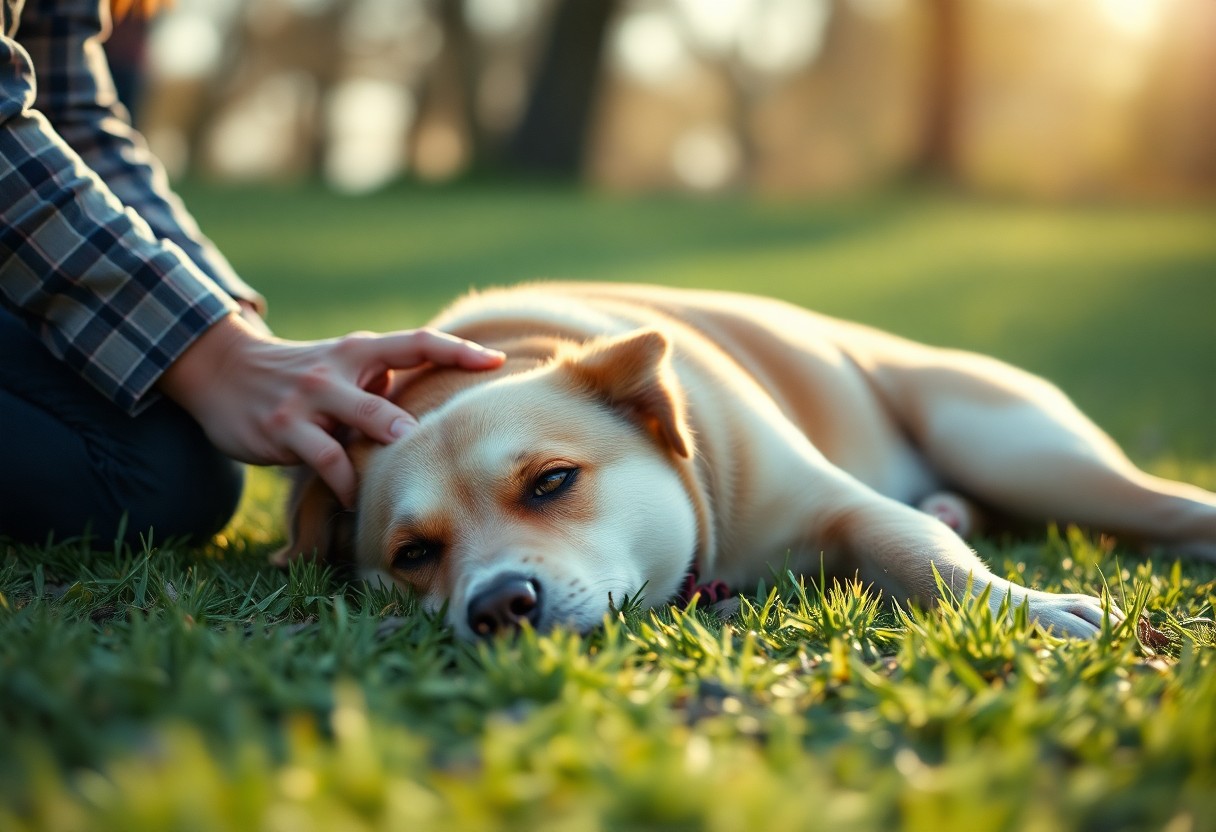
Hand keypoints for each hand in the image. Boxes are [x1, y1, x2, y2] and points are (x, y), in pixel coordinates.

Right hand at [158, 313, 504, 506]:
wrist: (222, 370)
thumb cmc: (300, 375)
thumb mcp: (343, 367)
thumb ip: (383, 381)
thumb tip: (435, 405)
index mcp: (359, 350)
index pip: (416, 343)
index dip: (457, 349)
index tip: (497, 361)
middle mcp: (336, 370)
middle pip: (387, 394)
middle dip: (414, 421)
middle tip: (451, 436)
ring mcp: (308, 399)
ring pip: (356, 424)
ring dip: (382, 448)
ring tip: (405, 468)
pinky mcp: (282, 428)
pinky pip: (324, 459)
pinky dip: (346, 482)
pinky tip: (358, 499)